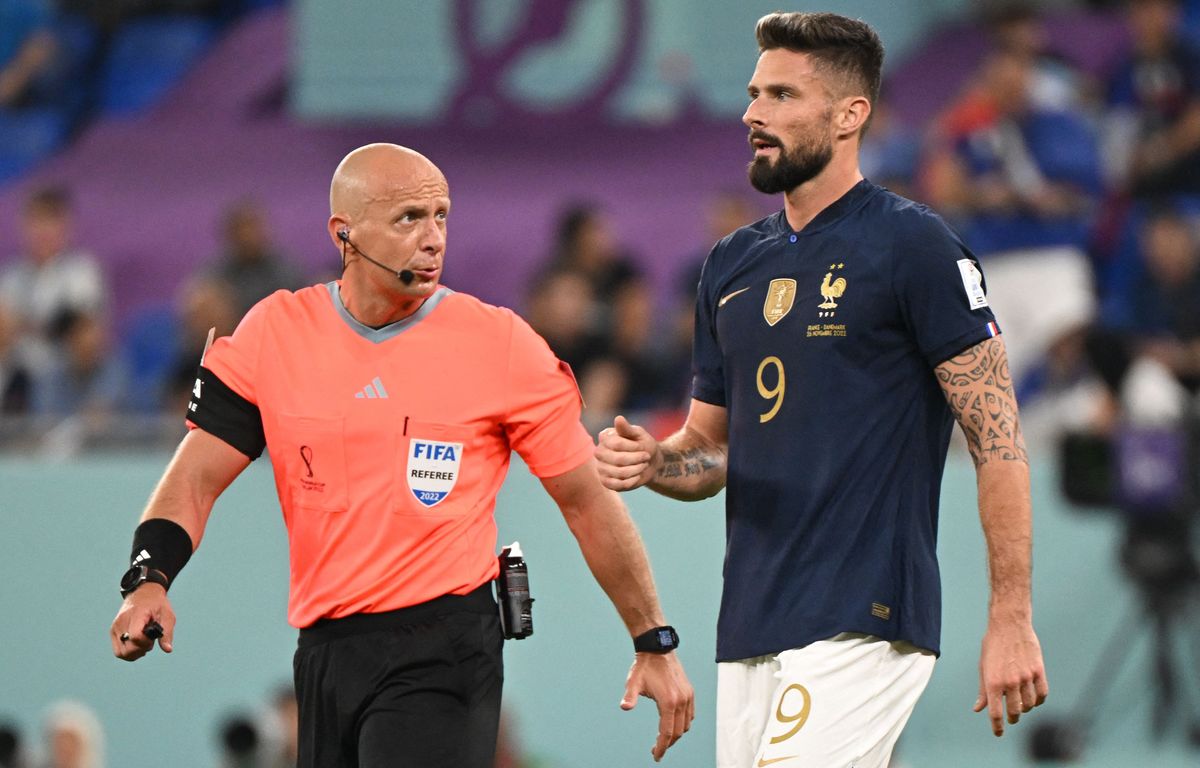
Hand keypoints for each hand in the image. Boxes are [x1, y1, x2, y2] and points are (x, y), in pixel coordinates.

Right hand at [110, 584, 175, 660]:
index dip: (146, 643)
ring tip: (144, 642)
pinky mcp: (113, 631)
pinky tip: (138, 644)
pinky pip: (118, 650)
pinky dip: (128, 652)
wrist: (144, 592)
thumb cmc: (157, 604)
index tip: (153, 638)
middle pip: (127, 649)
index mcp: (136, 615)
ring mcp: (115, 627)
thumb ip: (167, 633)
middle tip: (150, 641)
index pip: (136, 637)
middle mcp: (121, 622)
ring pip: (120, 653)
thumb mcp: (167, 615)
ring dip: (134, 653)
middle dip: (141, 650)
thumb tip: (168, 650)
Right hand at [595, 415, 659, 491]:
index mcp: (605, 437)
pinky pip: (618, 485)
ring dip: (636, 470)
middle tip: (646, 457)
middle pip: (618, 459)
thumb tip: (618, 418)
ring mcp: (601, 468)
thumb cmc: (643, 444)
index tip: (643, 447)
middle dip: (636, 459)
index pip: (617, 444)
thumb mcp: (639, 434)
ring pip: (619, 473)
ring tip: (643, 465)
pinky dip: (631, 481)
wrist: (649, 462)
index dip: (634, 447)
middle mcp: (599, 452)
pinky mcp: (606, 482)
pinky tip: (637, 476)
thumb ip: (628, 429)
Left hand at [621, 651, 694, 761]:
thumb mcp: (633, 682)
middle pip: (678, 732)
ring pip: (686, 725)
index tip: (656, 756)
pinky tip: (675, 724)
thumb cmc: (644, 666)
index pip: (666, 733)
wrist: (658, 648)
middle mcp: (681, 701)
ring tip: (664, 738)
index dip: (661, 747)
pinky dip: (684, 723)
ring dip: (676, 734)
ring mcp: (688, 696)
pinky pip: (690, 714)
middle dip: (668, 743)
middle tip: (656, 749)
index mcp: (669, 702)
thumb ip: (629, 697)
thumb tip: (624, 707)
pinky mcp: (689, 692)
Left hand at [974, 618, 1047, 735]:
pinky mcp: (1038, 671)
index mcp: (993, 682)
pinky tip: (1034, 699)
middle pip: (1015, 712)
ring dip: (1026, 709)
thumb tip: (978, 709)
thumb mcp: (983, 667)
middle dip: (1013, 717)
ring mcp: (1026, 677)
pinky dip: (1039, 700)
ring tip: (1021, 705)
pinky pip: (1042, 694)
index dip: (997, 726)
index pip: (995, 713)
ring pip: (1030, 705)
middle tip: (1011, 716)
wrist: (1009, 624)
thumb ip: (983, 690)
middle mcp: (1010, 682)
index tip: (998, 733)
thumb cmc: (993, 645)